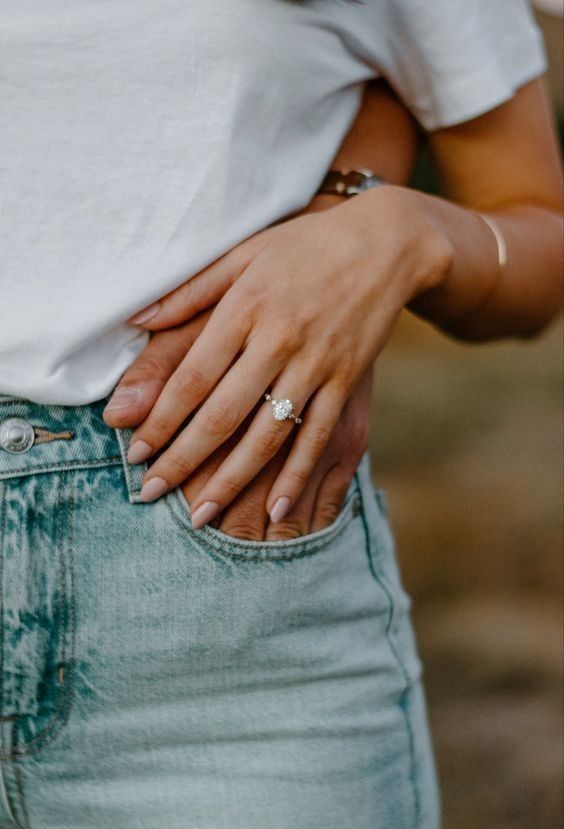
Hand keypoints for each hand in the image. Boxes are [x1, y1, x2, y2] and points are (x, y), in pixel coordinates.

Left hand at [119, 186, 448, 527]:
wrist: (386, 244)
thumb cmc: (303, 246)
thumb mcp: (243, 254)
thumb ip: (190, 291)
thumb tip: (134, 320)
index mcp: (245, 307)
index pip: (192, 376)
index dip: (161, 419)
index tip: (136, 452)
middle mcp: (278, 340)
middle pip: (223, 413)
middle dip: (183, 460)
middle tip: (151, 494)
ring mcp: (316, 365)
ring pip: (268, 435)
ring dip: (232, 480)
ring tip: (202, 517)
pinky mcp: (347, 381)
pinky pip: (317, 436)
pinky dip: (297, 475)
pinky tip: (276, 509)